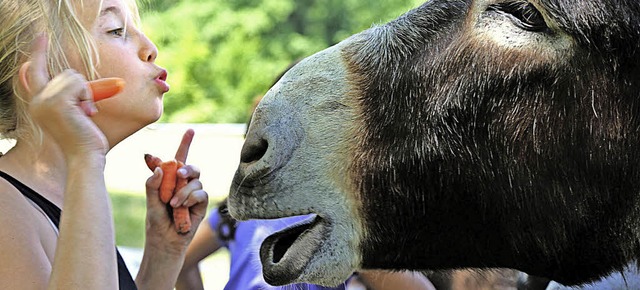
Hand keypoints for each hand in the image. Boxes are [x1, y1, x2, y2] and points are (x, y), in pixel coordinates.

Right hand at [19, 35, 107, 156]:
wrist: (84, 157)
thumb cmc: (84, 139)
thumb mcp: (75, 114)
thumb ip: (70, 97)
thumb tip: (78, 82)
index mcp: (38, 104)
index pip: (34, 71)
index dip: (38, 53)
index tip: (42, 36)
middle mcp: (37, 101)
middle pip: (64, 74)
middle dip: (82, 89)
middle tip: (87, 111)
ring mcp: (45, 100)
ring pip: (73, 77)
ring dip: (86, 93)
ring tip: (85, 114)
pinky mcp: (56, 101)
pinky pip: (78, 82)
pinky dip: (87, 95)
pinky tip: (86, 112)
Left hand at [144, 129, 207, 252]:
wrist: (166, 241)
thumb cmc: (156, 222)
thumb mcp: (150, 202)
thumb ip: (152, 185)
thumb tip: (160, 168)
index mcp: (170, 178)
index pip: (178, 158)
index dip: (185, 143)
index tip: (190, 130)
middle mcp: (183, 184)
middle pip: (191, 167)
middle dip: (186, 168)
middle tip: (179, 173)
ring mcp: (194, 193)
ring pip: (195, 180)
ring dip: (184, 190)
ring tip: (173, 203)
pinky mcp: (201, 204)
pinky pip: (200, 193)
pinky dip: (190, 198)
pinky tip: (182, 206)